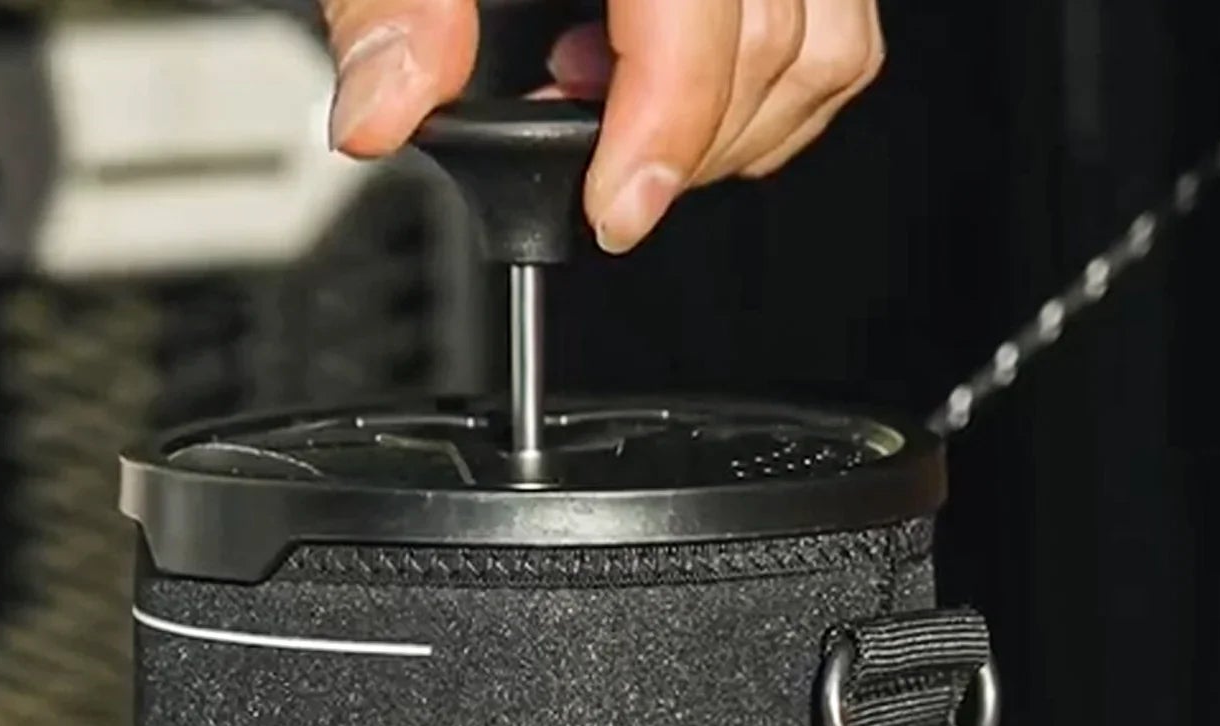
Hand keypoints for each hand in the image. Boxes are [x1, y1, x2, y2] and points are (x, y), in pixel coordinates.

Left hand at [322, 0, 884, 252]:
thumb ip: (394, 4)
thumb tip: (381, 111)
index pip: (694, 12)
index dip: (661, 130)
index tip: (612, 211)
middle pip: (768, 45)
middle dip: (674, 139)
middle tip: (571, 136)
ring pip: (821, 50)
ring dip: (725, 126)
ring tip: (610, 96)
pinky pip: (837, 32)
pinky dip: (770, 94)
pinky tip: (671, 86)